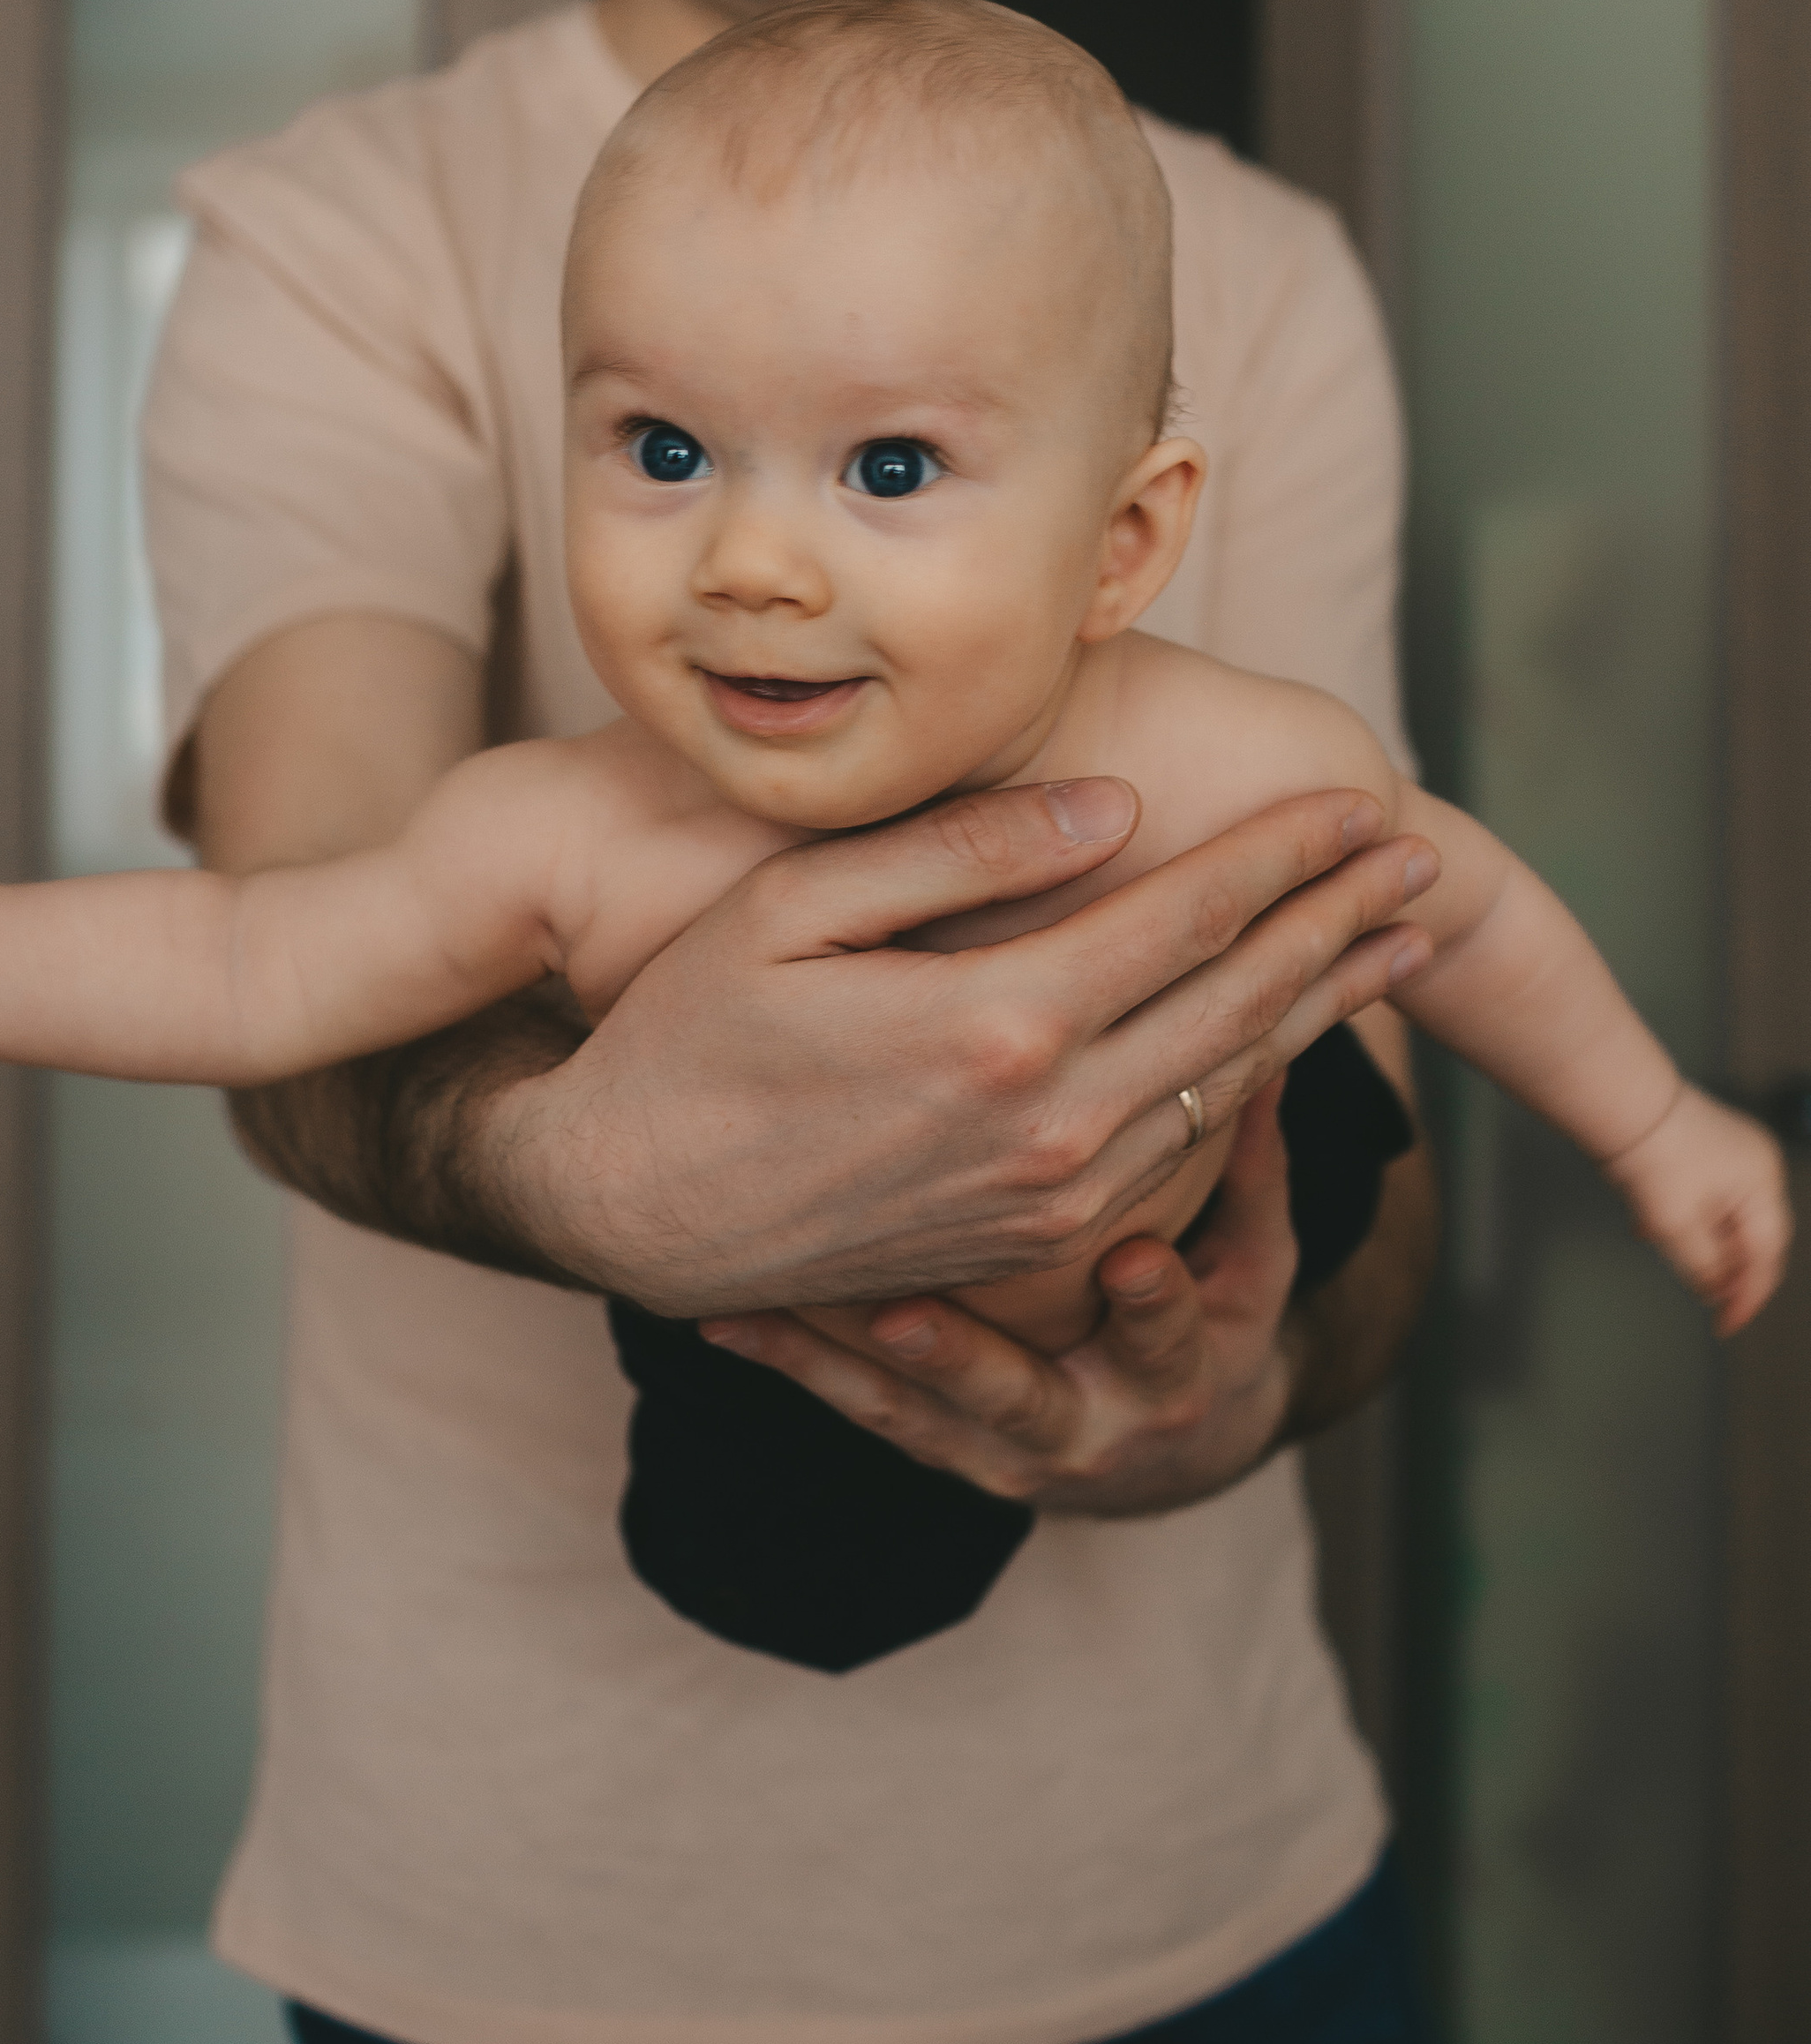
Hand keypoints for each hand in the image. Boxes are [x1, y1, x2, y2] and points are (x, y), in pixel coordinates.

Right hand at [487, 776, 1437, 1314]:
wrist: (627, 1211)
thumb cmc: (686, 1035)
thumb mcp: (794, 908)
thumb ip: (962, 850)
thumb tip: (1115, 806)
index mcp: (1001, 1027)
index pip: (1192, 918)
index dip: (1291, 856)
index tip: (1367, 803)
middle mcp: (1052, 1125)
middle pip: (1243, 1004)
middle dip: (1341, 923)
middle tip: (1416, 859)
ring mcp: (1051, 1198)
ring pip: (1230, 1089)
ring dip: (1321, 1008)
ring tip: (1391, 943)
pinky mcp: (1034, 1240)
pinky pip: (1179, 1154)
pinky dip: (1250, 1086)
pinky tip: (1284, 1041)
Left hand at [702, 1078, 1308, 1511]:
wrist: (1162, 1447)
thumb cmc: (1209, 1312)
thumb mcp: (1255, 1258)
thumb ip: (1253, 1159)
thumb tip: (1269, 1046)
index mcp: (1174, 1371)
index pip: (1172, 1335)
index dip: (1156, 1307)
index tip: (1129, 1265)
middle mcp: (1081, 1428)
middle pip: (1020, 1402)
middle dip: (963, 1362)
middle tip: (905, 1317)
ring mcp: (994, 1447)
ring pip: (908, 1412)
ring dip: (837, 1362)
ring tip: (765, 1311)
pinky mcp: (928, 1442)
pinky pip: (849, 1405)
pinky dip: (789, 1361)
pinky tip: (722, 1319)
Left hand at [1607, 1084, 1790, 1335]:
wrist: (1618, 1099)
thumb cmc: (1650, 1150)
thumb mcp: (1676, 1225)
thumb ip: (1702, 1266)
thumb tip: (1715, 1290)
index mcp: (1762, 1185)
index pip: (1767, 1256)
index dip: (1747, 1297)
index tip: (1727, 1324)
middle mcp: (1758, 1166)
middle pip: (1753, 1236)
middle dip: (1728, 1269)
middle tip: (1705, 1298)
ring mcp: (1736, 1152)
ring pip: (1728, 1216)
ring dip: (1703, 1243)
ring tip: (1671, 1253)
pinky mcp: (1710, 1145)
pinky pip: (1709, 1194)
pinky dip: (1688, 1217)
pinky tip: (1654, 1227)